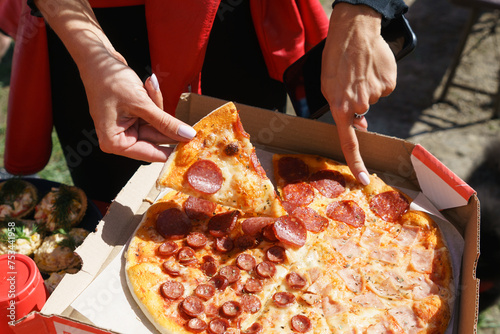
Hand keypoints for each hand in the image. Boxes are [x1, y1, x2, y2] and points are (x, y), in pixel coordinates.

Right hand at [79, 49, 195, 161]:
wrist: (97, 58)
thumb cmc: (110, 81)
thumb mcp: (141, 103)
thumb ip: (166, 122)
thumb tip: (187, 135)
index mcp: (115, 143)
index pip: (151, 154)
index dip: (172, 151)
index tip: (193, 148)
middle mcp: (120, 139)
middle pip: (156, 138)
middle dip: (166, 122)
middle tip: (183, 116)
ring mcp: (127, 127)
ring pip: (157, 124)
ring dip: (157, 105)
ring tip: (148, 87)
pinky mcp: (133, 116)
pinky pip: (153, 114)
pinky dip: (154, 100)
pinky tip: (147, 85)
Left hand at [321, 3, 396, 184]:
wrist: (354, 32)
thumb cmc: (335, 59)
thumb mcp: (328, 87)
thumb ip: (341, 109)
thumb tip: (361, 126)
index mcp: (340, 108)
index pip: (348, 142)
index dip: (355, 162)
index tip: (364, 179)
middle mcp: (360, 104)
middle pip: (363, 113)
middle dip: (357, 103)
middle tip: (350, 83)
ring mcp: (376, 94)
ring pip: (374, 99)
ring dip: (367, 89)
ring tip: (359, 71)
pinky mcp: (389, 83)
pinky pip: (384, 88)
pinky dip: (379, 81)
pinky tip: (371, 68)